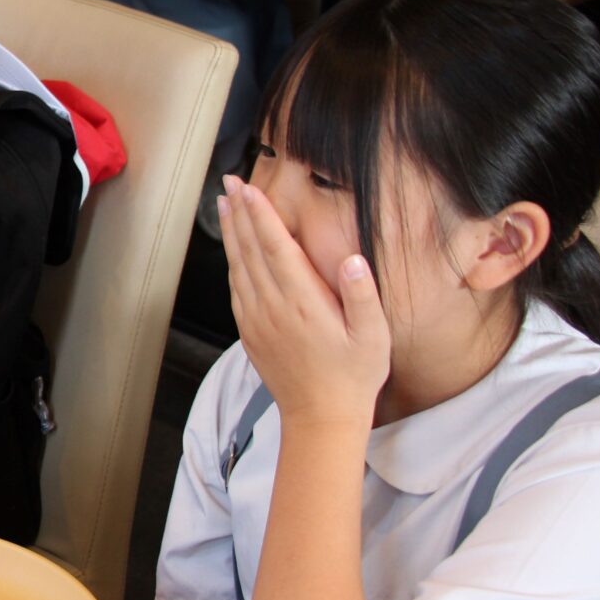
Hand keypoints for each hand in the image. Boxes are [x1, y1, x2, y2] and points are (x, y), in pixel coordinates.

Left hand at [219, 175, 388, 427]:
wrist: (320, 417)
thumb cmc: (352, 377)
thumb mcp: (373, 337)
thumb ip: (363, 296)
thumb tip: (353, 259)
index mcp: (303, 303)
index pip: (276, 248)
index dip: (260, 215)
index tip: (248, 188)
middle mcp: (273, 307)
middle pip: (250, 250)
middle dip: (239, 213)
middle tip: (229, 183)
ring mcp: (257, 319)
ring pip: (238, 266)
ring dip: (231, 232)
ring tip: (226, 205)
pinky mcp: (250, 331)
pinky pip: (236, 288)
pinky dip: (232, 261)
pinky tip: (233, 248)